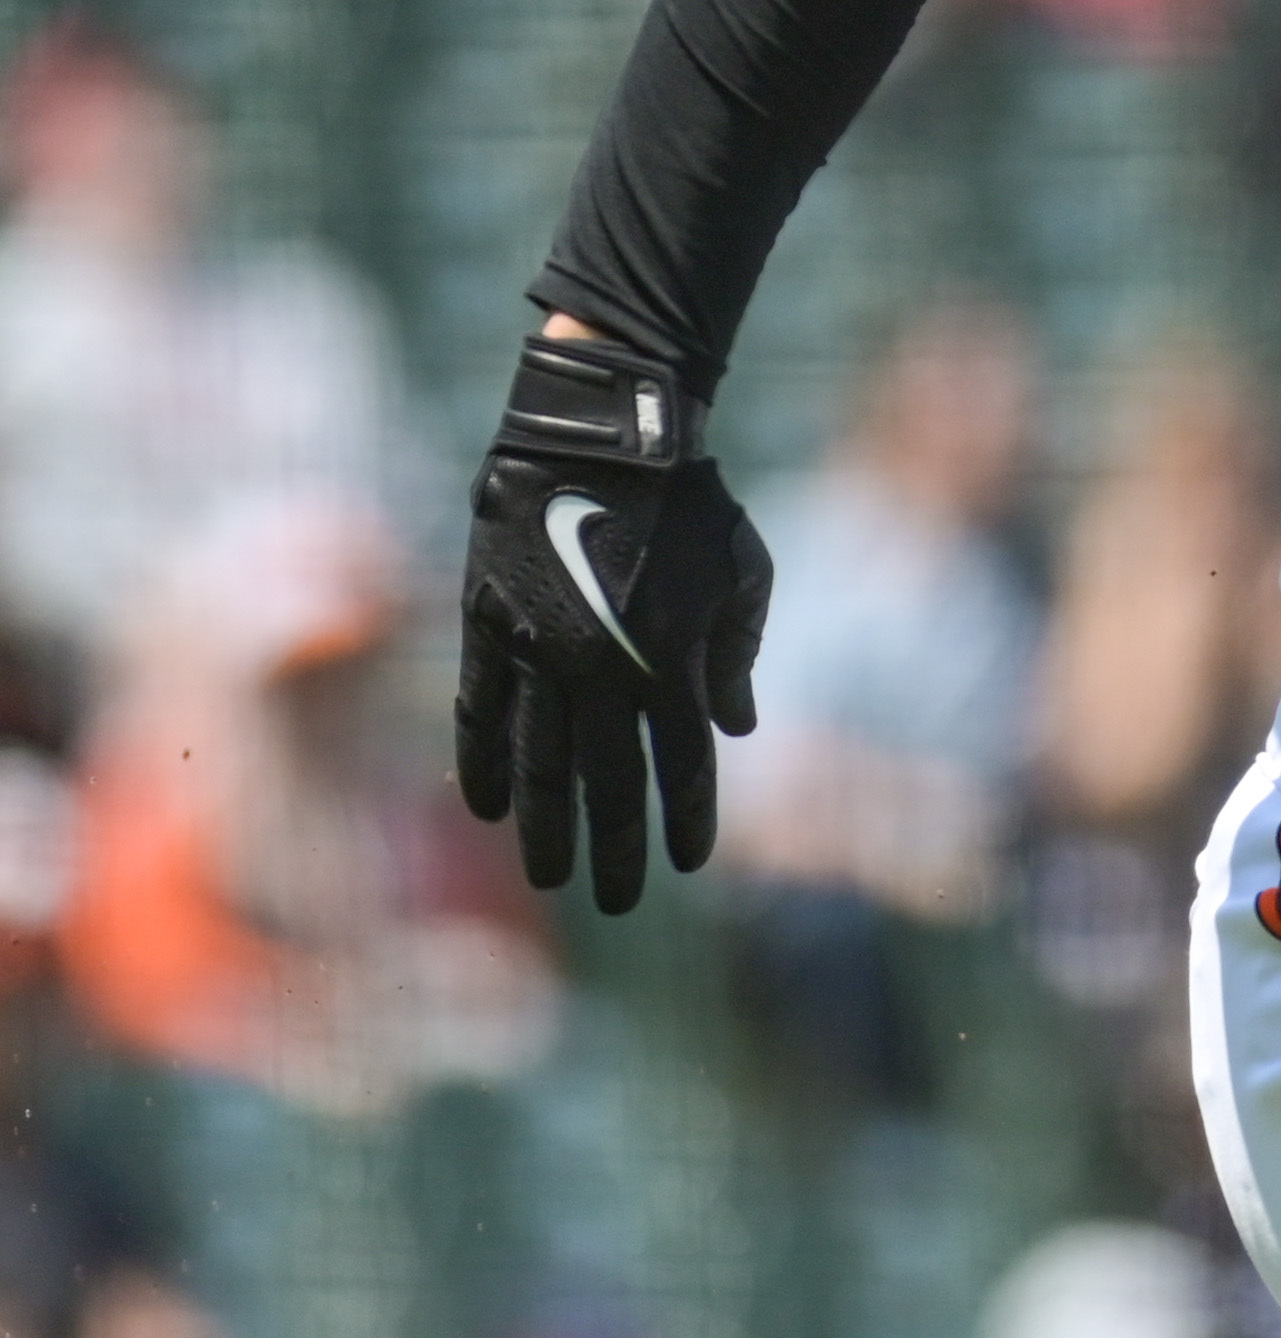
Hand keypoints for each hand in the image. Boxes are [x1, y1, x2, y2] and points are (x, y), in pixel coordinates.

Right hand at [453, 334, 770, 912]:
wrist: (601, 434)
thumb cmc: (691, 502)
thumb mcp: (745, 575)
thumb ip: (738, 655)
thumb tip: (735, 729)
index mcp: (671, 659)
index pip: (680, 765)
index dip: (686, 819)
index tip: (688, 866)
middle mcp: (600, 668)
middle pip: (607, 782)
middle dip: (616, 848)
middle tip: (619, 902)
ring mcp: (535, 650)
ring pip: (538, 762)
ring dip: (545, 826)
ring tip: (550, 879)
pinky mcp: (486, 624)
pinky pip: (479, 710)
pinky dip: (482, 761)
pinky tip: (484, 809)